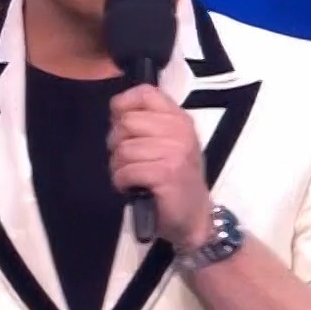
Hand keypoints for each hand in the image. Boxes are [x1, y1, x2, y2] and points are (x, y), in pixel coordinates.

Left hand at [107, 84, 212, 246]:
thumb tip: (116, 112)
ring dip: (119, 167)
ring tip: (132, 177)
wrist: (194, 216)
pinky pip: (126, 171)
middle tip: (129, 160)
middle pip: (126, 122)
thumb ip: (146, 124)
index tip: (122, 125)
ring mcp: (175, 151)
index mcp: (179, 118)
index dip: (124, 106)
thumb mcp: (167, 143)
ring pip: (123, 149)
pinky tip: (133, 188)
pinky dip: (122, 182)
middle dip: (117, 144)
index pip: (145, 93)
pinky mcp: (166, 173)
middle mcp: (179, 130)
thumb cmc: (174, 180)